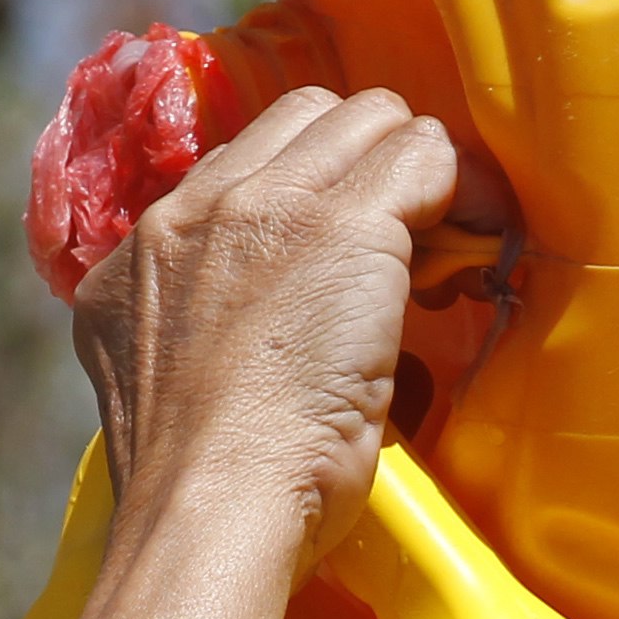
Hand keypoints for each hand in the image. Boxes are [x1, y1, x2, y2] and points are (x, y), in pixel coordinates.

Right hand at [65, 84, 466, 618]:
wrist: (207, 502)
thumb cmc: (206, 487)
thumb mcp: (174, 384)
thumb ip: (202, 331)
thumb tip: (260, 333)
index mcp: (147, 248)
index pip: (245, 160)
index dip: (312, 184)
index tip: (351, 240)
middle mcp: (198, 209)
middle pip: (307, 116)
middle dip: (368, 157)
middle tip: (410, 228)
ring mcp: (269, 208)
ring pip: (368, 118)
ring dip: (416, 168)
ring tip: (447, 236)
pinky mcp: (343, 228)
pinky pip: (421, 157)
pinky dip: (458, 188)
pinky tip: (472, 236)